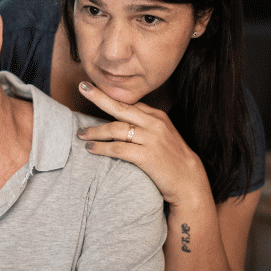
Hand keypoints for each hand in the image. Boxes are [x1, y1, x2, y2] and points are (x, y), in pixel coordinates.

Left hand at [76, 81, 208, 206]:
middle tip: (83, 88)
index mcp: (158, 116)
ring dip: (95, 131)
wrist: (189, 182)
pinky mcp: (147, 156)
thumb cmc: (172, 160)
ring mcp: (151, 139)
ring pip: (116, 129)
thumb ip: (145, 125)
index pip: (129, 103)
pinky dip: (101, 148)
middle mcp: (154, 124)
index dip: (110, 96)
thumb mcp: (163, 135)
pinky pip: (118, 149)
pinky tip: (91, 149)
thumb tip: (123, 120)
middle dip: (99, 96)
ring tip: (82, 134)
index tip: (93, 88)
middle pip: (120, 107)